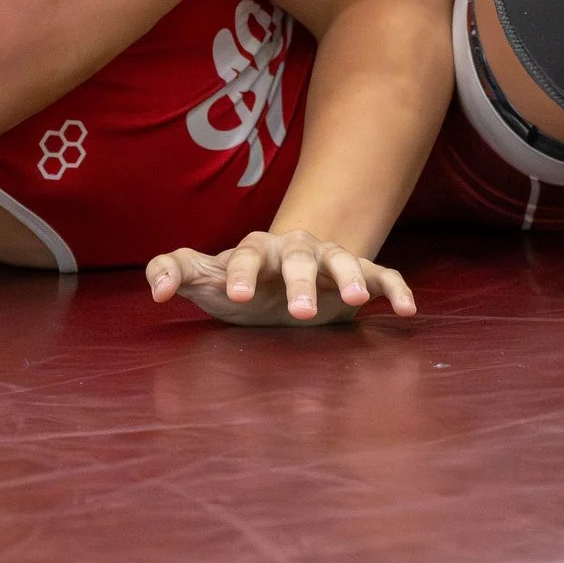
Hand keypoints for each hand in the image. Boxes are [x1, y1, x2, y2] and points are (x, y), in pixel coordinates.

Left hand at [146, 229, 416, 326]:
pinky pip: (382, 276)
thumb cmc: (242, 280)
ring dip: (350, 279)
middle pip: (298, 257)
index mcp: (256, 250)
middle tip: (299, 313)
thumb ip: (174, 272)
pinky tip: (408, 311)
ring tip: (357, 303)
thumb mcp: (206, 278)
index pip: (246, 253)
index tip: (235, 297)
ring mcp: (331, 260)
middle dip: (300, 282)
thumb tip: (155, 291)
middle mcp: (296, 249)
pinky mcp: (361, 276)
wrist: (288, 274)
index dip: (240, 273)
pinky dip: (396, 290)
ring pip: (344, 262)